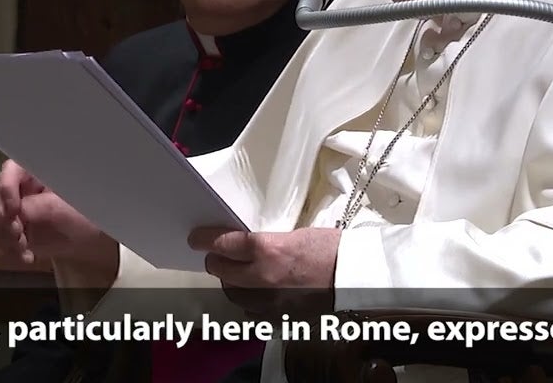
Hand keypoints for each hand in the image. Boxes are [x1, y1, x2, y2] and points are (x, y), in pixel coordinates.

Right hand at [0, 160, 117, 280]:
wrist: (93, 240)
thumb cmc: (87, 215)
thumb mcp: (65, 210)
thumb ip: (39, 206)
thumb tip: (18, 210)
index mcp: (36, 172)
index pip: (10, 170)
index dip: (5, 188)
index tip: (13, 211)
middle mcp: (22, 185)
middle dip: (0, 216)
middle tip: (16, 232)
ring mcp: (15, 206)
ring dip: (3, 235)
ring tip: (24, 248)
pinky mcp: (14, 227)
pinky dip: (9, 249)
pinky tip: (27, 257)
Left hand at [189, 227, 340, 316]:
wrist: (356, 277)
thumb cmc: (331, 249)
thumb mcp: (294, 235)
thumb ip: (266, 242)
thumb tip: (244, 246)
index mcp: (268, 250)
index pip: (224, 244)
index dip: (206, 240)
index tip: (196, 239)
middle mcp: (263, 278)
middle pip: (222, 271)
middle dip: (217, 261)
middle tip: (220, 255)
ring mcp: (270, 302)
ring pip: (233, 294)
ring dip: (232, 282)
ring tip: (239, 274)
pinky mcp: (278, 318)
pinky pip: (251, 312)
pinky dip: (249, 302)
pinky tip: (257, 293)